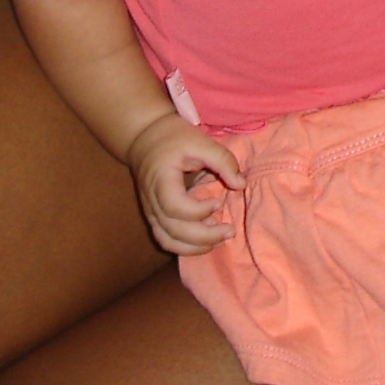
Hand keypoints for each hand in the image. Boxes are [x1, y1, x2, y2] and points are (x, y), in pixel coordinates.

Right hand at [125, 114, 243, 255]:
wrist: (143, 138)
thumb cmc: (172, 137)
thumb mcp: (200, 140)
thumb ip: (222, 160)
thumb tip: (241, 185)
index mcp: (160, 179)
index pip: (174, 206)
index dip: (197, 211)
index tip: (217, 202)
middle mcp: (151, 200)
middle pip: (174, 230)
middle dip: (204, 236)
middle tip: (229, 231)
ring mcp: (150, 211)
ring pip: (169, 241)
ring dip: (195, 247)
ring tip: (220, 239)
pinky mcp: (154, 217)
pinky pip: (166, 240)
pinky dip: (185, 247)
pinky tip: (205, 241)